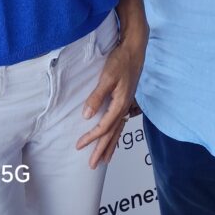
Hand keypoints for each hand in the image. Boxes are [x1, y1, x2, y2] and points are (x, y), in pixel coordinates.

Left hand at [76, 25, 146, 168]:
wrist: (135, 49)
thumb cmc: (121, 61)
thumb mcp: (107, 77)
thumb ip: (97, 96)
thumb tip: (86, 115)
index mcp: (120, 104)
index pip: (104, 127)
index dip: (91, 138)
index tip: (79, 146)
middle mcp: (125, 107)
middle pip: (112, 134)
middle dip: (102, 149)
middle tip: (93, 165)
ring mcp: (127, 104)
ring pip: (118, 130)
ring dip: (111, 145)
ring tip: (105, 159)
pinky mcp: (126, 99)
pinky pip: (121, 122)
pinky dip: (117, 133)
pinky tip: (115, 136)